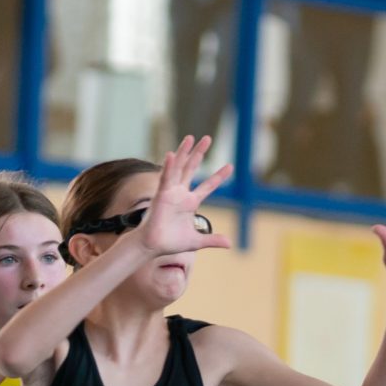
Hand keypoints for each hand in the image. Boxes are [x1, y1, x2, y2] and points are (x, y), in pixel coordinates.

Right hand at [136, 134, 235, 257]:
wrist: (154, 247)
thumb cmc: (171, 243)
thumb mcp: (196, 241)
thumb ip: (212, 240)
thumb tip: (230, 244)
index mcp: (190, 202)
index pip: (207, 186)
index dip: (218, 177)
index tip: (230, 166)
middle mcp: (180, 194)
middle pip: (191, 168)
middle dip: (199, 153)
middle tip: (208, 138)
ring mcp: (170, 192)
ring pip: (179, 167)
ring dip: (184, 152)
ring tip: (191, 138)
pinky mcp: (161, 195)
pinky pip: (165, 178)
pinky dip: (169, 166)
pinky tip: (172, 154)